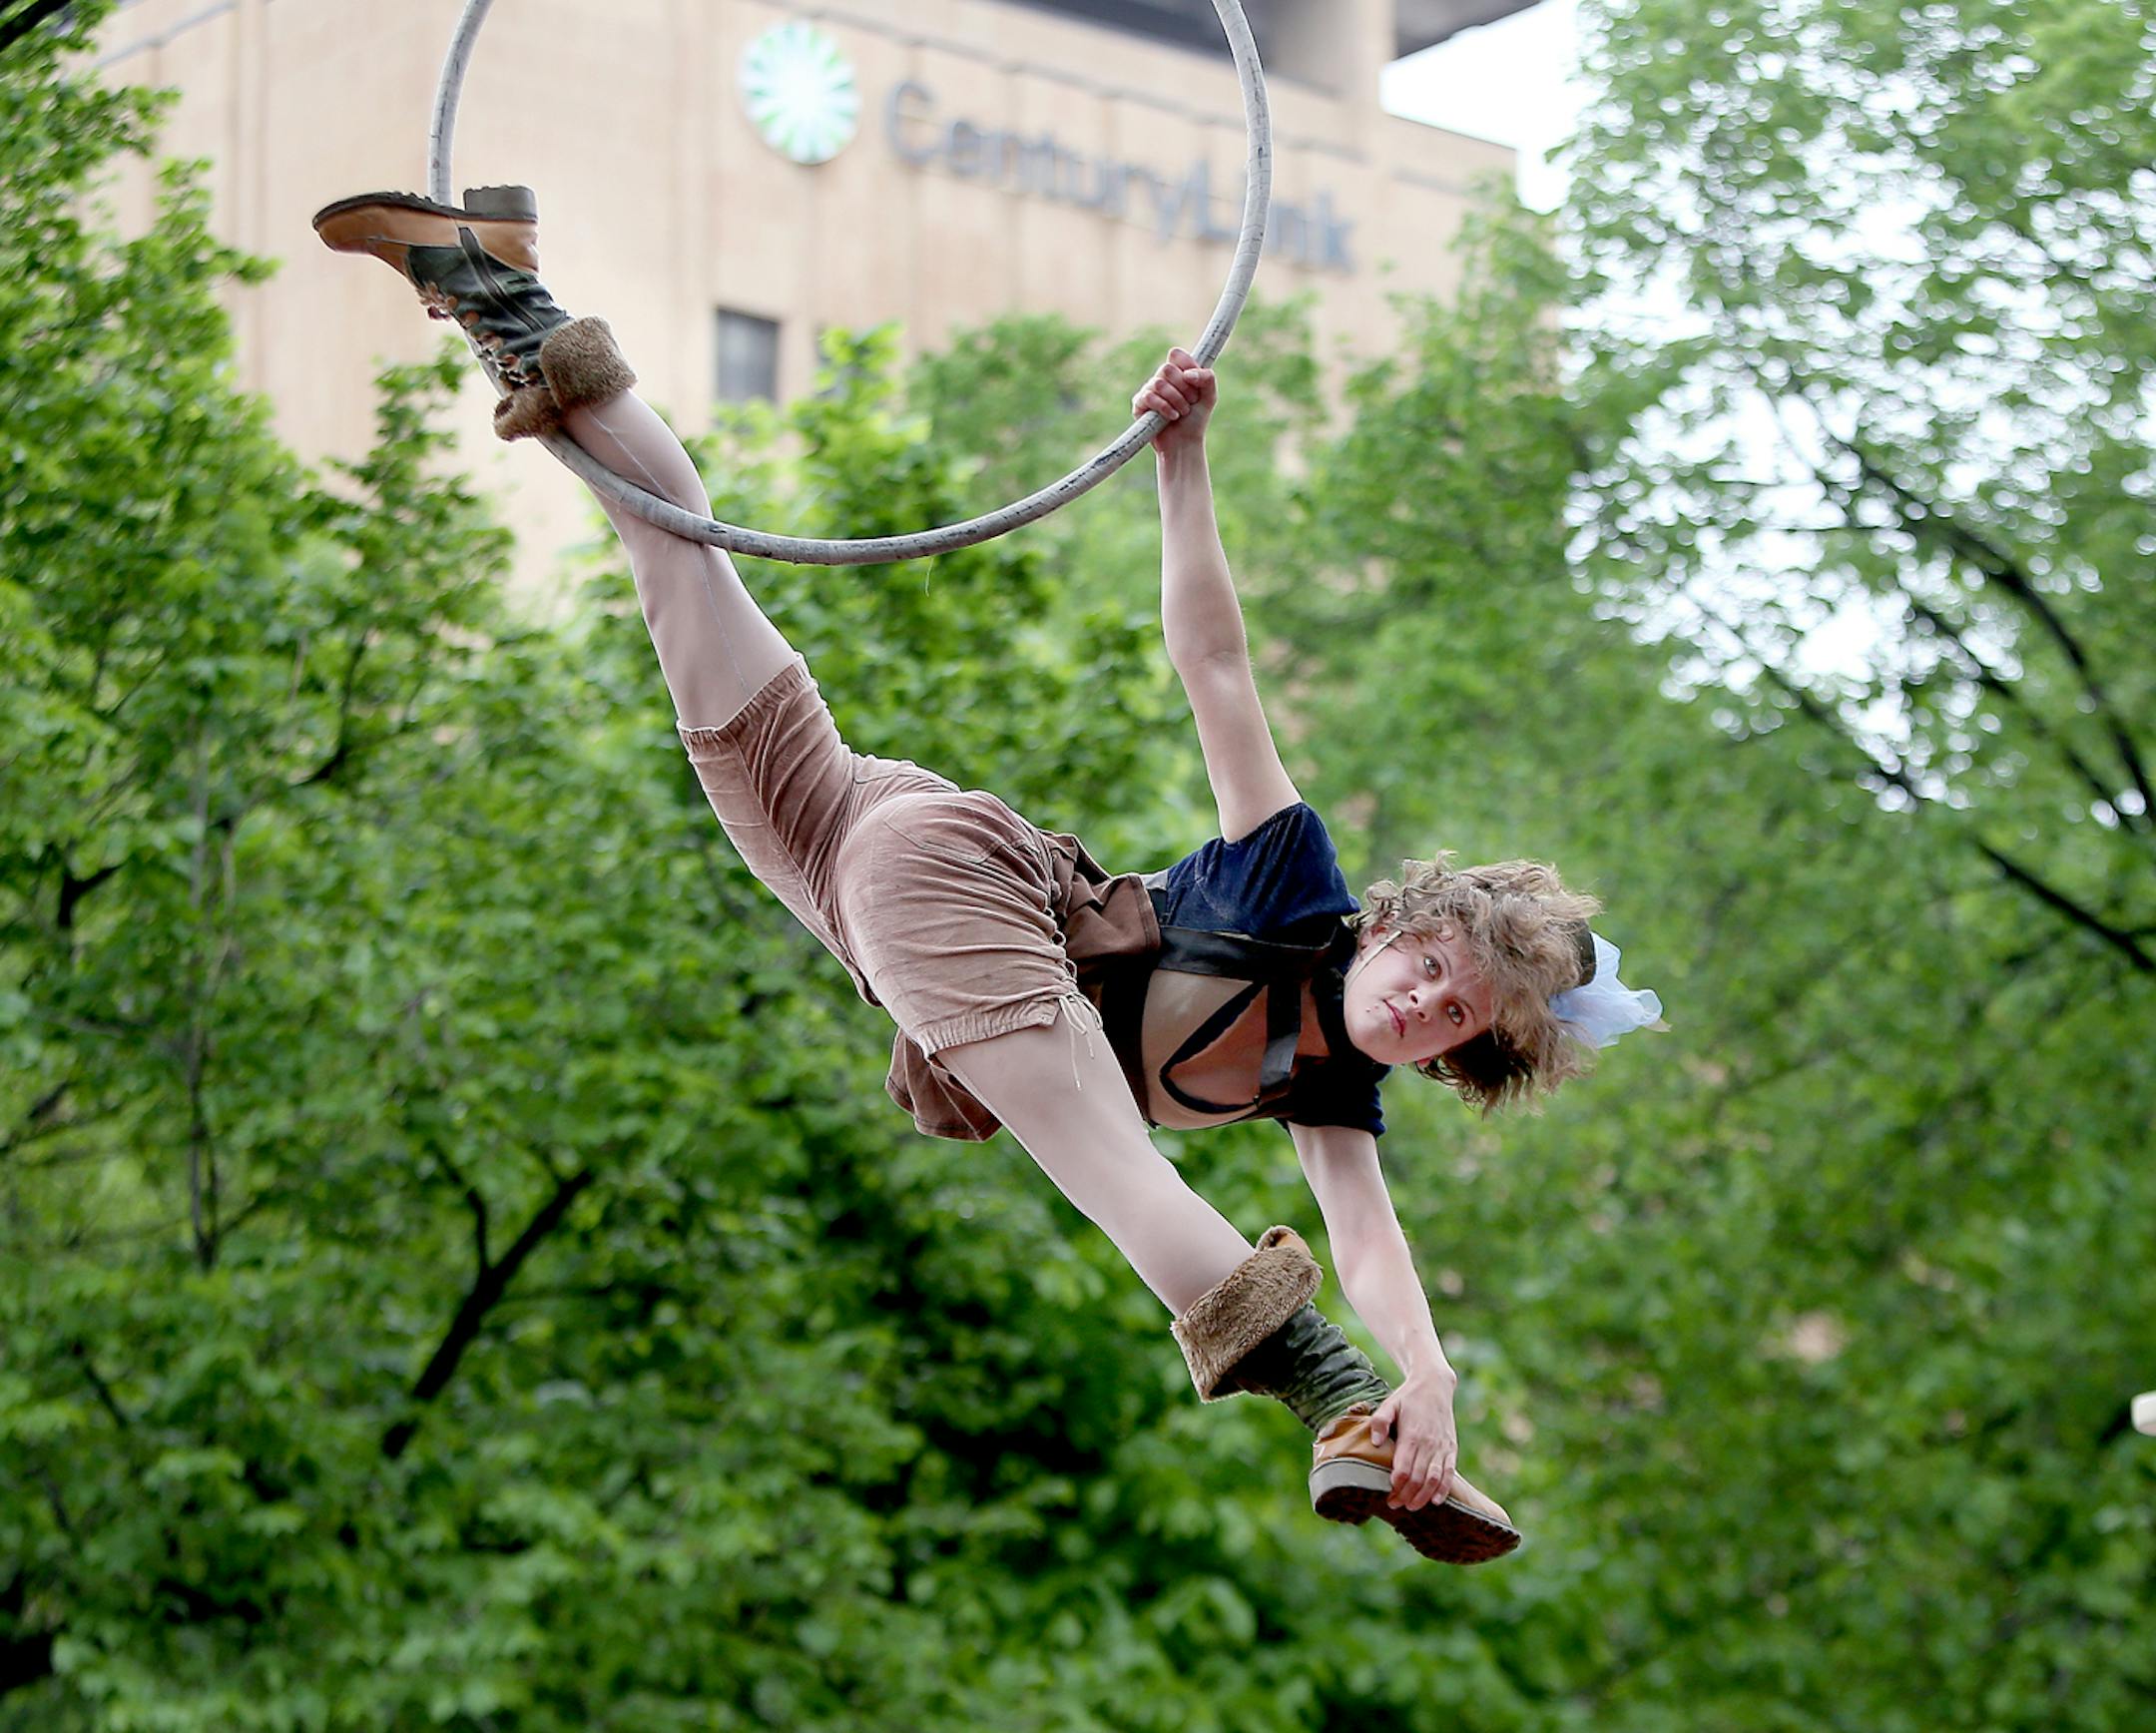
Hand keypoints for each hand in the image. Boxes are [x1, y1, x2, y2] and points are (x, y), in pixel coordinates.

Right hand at [1131, 347, 1215, 456]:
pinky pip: (1149, 397)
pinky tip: (1172, 417)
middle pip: (1167, 368)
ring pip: (1159, 383)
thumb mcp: (1209, 396)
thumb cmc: (1196, 419)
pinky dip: (1164, 407)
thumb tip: (1187, 374)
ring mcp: (1149, 390)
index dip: (1186, 366)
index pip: (1175, 355)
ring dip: (1176, 400)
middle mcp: (1161, 379)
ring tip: (1182, 412)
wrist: (1185, 443)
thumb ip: (1207, 377)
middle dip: (1183, 388)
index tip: (1195, 382)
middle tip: (1191, 402)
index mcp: (1176, 372)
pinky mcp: (1139, 404)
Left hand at [1368, 1368, 1459, 1511]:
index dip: (1396, 1485)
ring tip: (1411, 1507)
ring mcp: (1442, 1447)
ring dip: (1423, 1496)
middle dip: (1406, 1495)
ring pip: (1434, 1479)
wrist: (1434, 1386)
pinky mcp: (1451, 1448)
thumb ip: (1379, 1422)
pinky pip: (1449, 1473)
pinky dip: (1444, 1489)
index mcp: (1412, 1435)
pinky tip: (1436, 1501)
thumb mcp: (1389, 1404)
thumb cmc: (1407, 1398)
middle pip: (1418, 1478)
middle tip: (1394, 1505)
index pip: (1404, 1469)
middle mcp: (1429, 1444)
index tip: (1387, 1494)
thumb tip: (1374, 1443)